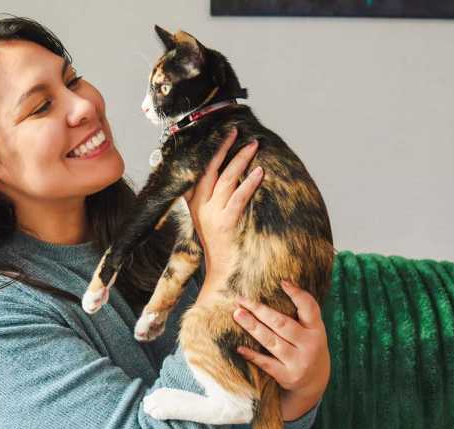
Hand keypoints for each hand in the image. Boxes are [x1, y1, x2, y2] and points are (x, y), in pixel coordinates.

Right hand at [183, 127, 262, 292]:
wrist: (221, 272)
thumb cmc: (220, 245)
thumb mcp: (208, 220)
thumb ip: (211, 200)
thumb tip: (226, 175)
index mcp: (195, 204)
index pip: (200, 171)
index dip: (212, 151)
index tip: (224, 135)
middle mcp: (200, 207)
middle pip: (210, 170)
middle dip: (223, 148)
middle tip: (237, 132)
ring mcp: (212, 215)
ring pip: (225, 180)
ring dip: (240, 161)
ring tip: (252, 146)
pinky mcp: (225, 224)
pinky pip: (238, 198)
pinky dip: (249, 184)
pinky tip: (259, 173)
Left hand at [232, 280, 329, 420]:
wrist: (314, 383)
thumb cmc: (307, 348)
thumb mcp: (312, 332)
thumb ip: (301, 315)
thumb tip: (280, 285)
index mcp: (317, 330)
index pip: (310, 308)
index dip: (297, 295)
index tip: (282, 282)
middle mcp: (310, 345)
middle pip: (282, 323)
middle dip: (260, 310)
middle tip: (241, 299)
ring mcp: (299, 362)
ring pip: (271, 341)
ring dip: (252, 326)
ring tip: (237, 314)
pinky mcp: (287, 376)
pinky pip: (266, 364)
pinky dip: (252, 355)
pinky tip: (239, 347)